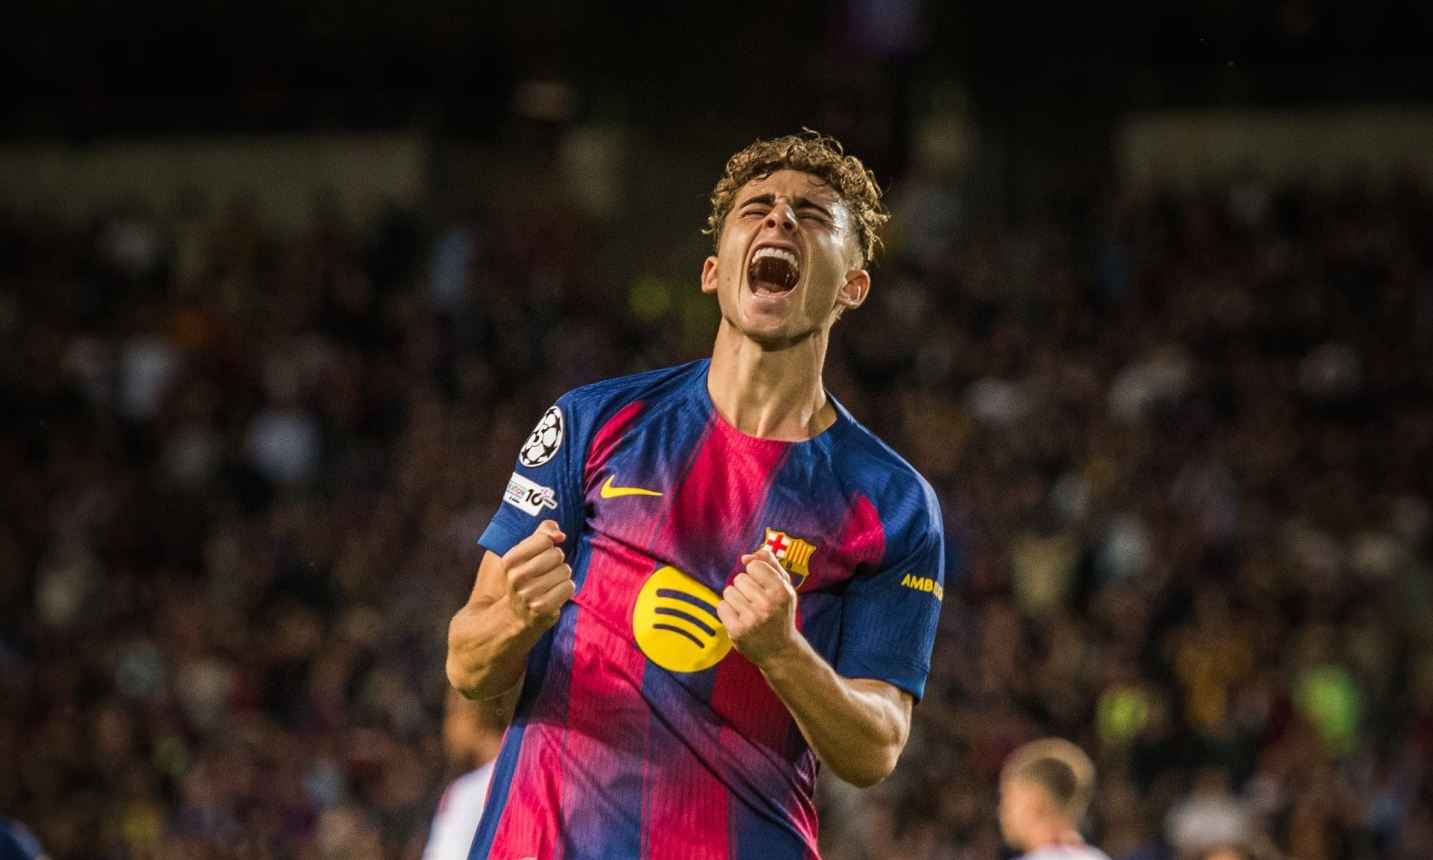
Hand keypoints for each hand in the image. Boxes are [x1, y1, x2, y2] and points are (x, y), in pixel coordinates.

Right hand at [500, 519, 573, 631]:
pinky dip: (566, 589)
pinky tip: (554, 594)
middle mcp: (517, 576)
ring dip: (562, 576)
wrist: (517, 614)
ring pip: (565, 570)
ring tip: (550, 584)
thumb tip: (559, 535)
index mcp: (511, 560)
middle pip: (557, 554)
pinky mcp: (543, 607)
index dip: (549, 546)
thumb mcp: (527, 553)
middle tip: (547, 572)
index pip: (544, 539)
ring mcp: (529, 593)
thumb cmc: (527, 577)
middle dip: (557, 561)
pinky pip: (569, 586)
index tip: (541, 556)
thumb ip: (542, 533)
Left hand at [717, 547, 798, 665]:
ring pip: (728, 591)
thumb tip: (746, 557)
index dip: (756, 575)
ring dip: (735, 600)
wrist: (780, 651)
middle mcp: (768, 604)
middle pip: (739, 578)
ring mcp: (752, 618)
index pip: (754, 566)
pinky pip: (721, 606)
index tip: (763, 588)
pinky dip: (727, 612)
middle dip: (745, 588)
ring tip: (748, 612)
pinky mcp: (737, 631)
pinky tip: (740, 620)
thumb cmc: (781, 613)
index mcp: (781, 591)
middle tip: (757, 604)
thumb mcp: (784, 587)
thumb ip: (770, 563)